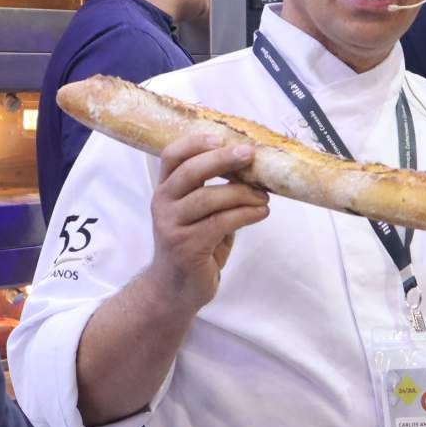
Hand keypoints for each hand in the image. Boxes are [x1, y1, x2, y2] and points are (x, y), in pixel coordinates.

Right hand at [144, 133, 269, 313]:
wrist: (175, 289)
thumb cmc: (194, 245)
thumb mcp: (200, 214)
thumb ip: (214, 191)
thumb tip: (252, 168)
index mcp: (165, 190)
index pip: (171, 156)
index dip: (195, 142)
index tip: (221, 137)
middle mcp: (162, 204)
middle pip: (190, 172)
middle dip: (223, 160)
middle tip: (250, 155)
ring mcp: (171, 226)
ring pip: (208, 198)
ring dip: (242, 193)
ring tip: (264, 197)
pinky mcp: (185, 247)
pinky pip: (220, 223)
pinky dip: (246, 215)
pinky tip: (260, 214)